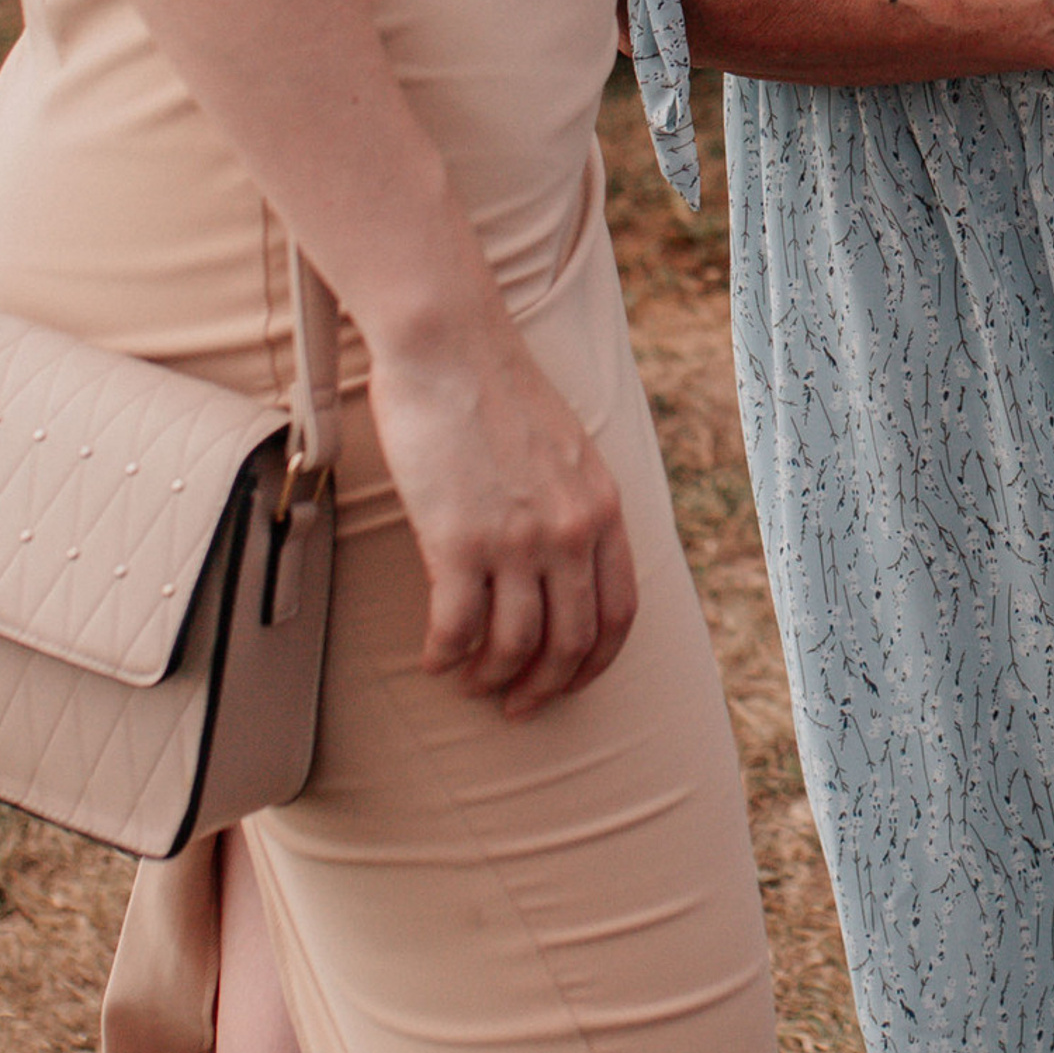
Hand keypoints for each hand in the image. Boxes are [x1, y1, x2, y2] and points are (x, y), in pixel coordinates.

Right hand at [369, 305, 639, 720]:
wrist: (450, 345)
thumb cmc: (496, 390)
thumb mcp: (566, 449)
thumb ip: (574, 503)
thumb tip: (563, 560)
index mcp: (604, 507)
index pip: (621, 612)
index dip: (595, 663)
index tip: (569, 682)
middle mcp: (571, 530)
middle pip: (571, 642)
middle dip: (544, 688)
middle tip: (516, 708)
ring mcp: (517, 538)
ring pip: (513, 647)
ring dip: (489, 679)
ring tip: (467, 682)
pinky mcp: (458, 539)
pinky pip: (457, 629)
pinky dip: (444, 657)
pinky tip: (432, 659)